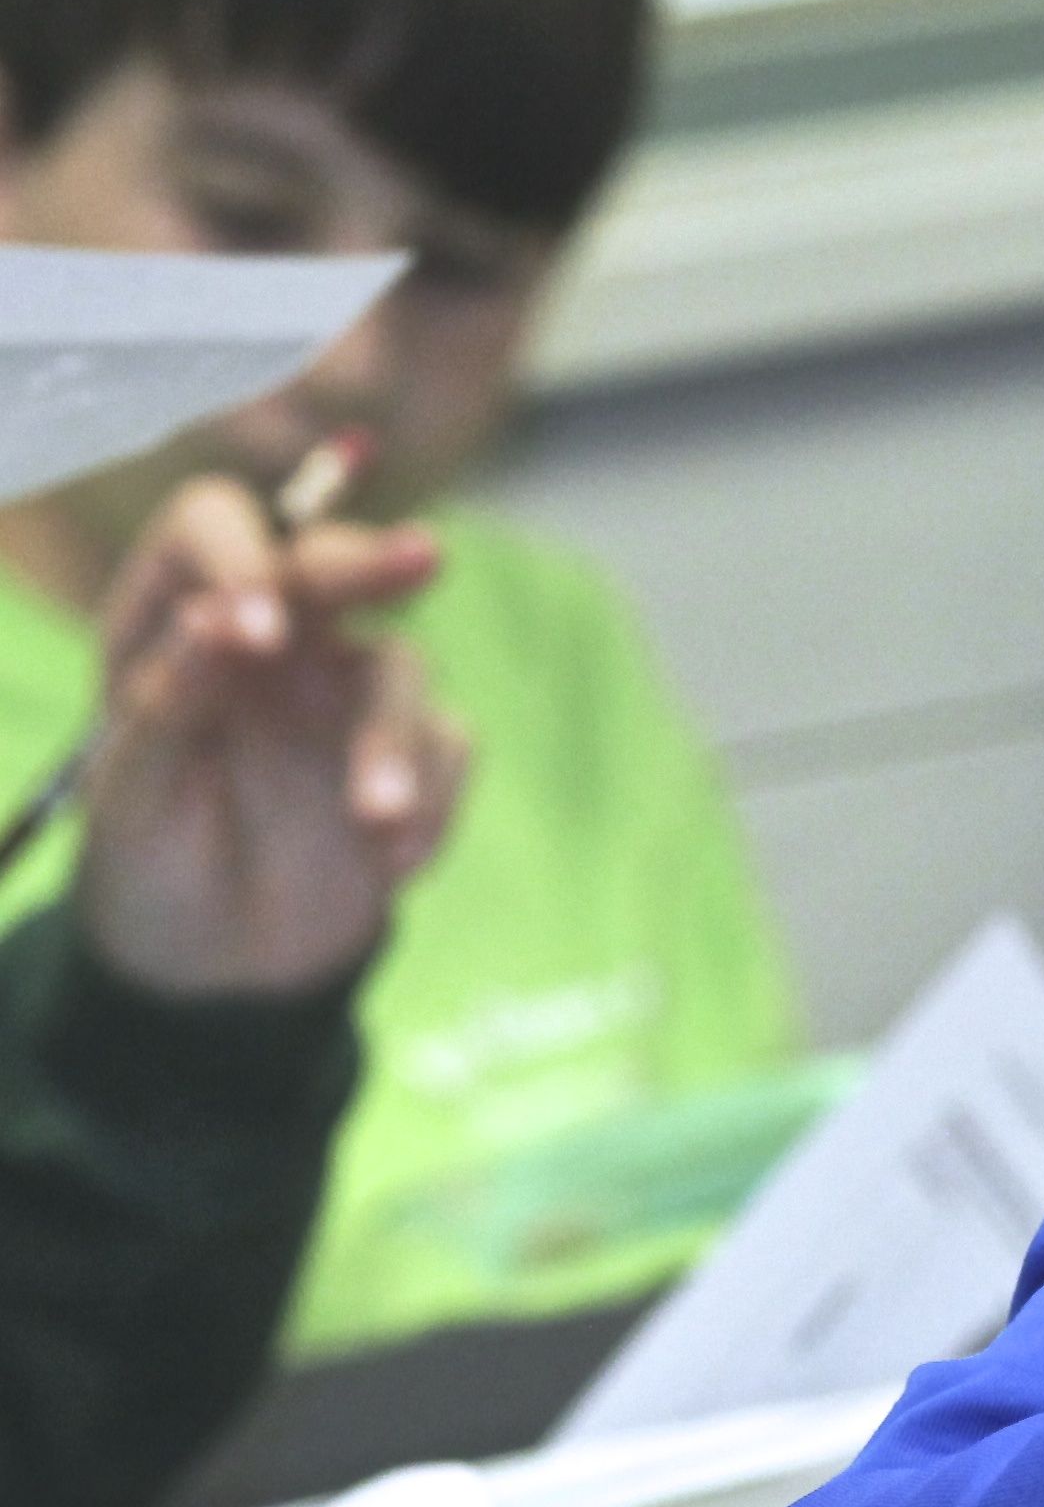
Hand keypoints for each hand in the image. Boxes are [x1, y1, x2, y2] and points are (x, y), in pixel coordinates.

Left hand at [70, 473, 463, 999]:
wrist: (217, 975)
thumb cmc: (149, 866)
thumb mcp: (129, 792)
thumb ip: (169, 698)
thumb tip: (222, 615)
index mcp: (179, 626)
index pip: (211, 531)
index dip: (241, 555)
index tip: (260, 624)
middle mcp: (275, 641)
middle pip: (331, 563)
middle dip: (374, 562)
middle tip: (421, 560)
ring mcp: (347, 696)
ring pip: (403, 667)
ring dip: (397, 740)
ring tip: (377, 821)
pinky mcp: (413, 755)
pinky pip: (451, 749)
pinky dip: (431, 805)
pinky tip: (389, 867)